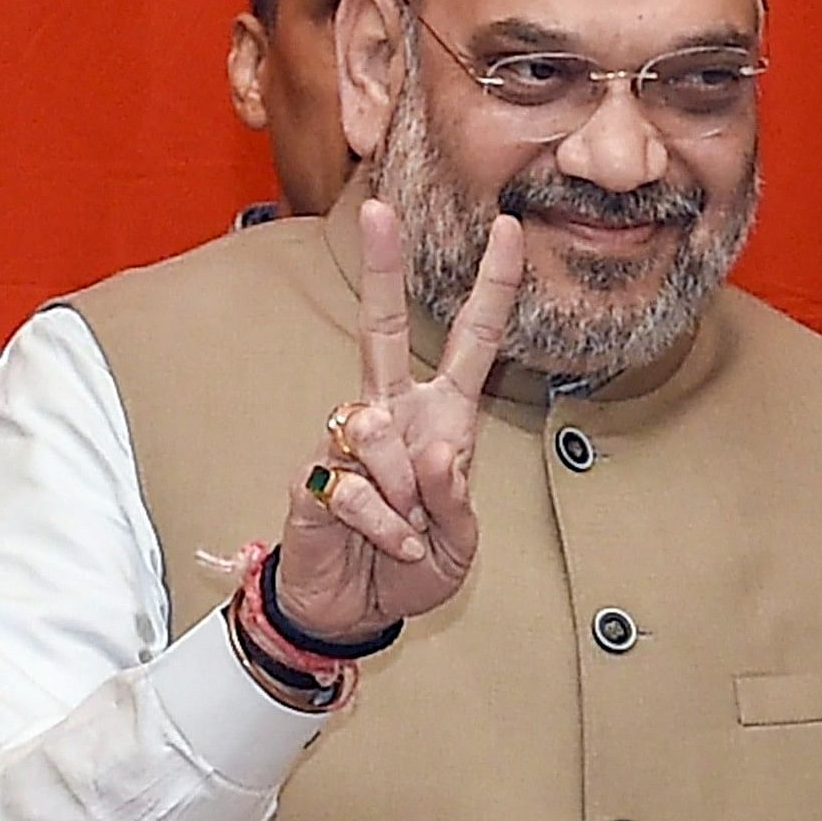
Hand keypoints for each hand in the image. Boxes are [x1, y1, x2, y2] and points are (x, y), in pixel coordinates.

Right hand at [274, 199, 523, 643]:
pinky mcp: (313, 475)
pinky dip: (382, 527)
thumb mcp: (460, 542)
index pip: (472, 343)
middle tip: (376, 208)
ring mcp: (348, 441)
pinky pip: (355, 488)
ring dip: (407, 501)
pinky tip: (381, 544)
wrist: (352, 613)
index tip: (508, 229)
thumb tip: (434, 450)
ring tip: (406, 536)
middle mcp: (393, 415)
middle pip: (384, 329)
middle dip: (383, 268)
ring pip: (382, 435)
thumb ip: (454, 496)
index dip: (492, 288)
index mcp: (442, 418)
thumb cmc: (414, 568)